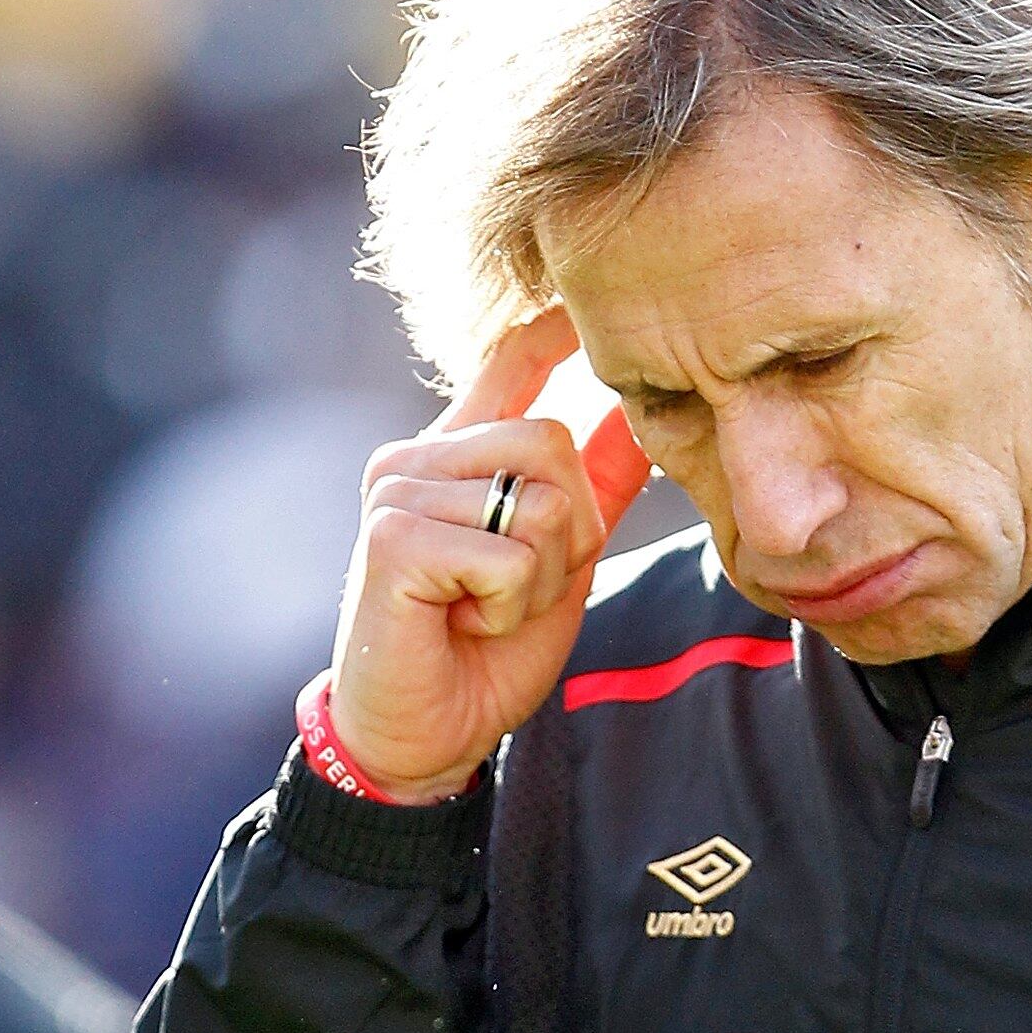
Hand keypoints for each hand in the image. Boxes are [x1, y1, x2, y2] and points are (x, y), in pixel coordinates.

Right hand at [328, 311, 651, 801]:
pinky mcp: (391, 534)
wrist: (426, 734)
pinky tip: (461, 622)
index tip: (584, 298)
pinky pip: (507, 552)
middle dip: (570, 530)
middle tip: (520, 588)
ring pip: (538, 501)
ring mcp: (397, 489)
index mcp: (455, 457)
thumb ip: (592, 492)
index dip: (551, 328)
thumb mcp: (558, 562)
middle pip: (552, 441)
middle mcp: (418, 458)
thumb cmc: (484, 651)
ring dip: (537, 578)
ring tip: (485, 608)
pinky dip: (507, 603)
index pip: (505, 363)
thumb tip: (639, 418)